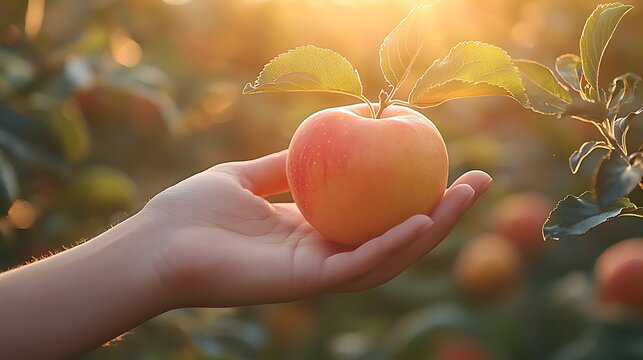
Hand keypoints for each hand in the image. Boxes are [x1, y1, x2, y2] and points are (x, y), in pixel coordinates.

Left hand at [142, 150, 491, 306]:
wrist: (154, 246)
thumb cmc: (190, 211)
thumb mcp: (246, 175)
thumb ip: (284, 163)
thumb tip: (319, 135)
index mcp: (311, 232)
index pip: (374, 216)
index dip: (411, 195)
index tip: (440, 163)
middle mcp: (322, 256)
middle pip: (393, 238)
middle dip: (440, 215)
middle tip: (477, 182)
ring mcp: (317, 274)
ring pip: (387, 256)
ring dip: (431, 231)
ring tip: (463, 197)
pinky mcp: (304, 284)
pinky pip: (357, 266)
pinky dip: (390, 245)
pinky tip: (419, 219)